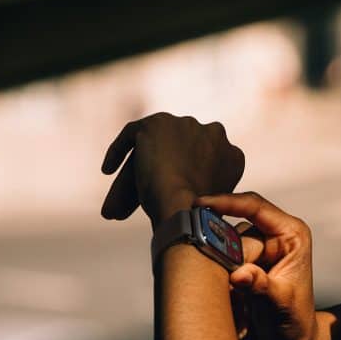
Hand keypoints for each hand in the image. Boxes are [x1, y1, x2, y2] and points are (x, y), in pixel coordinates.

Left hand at [101, 113, 244, 225]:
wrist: (184, 208)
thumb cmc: (196, 217)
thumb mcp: (213, 203)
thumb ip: (206, 189)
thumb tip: (189, 199)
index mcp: (232, 155)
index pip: (206, 160)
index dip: (187, 175)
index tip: (171, 194)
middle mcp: (214, 133)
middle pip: (180, 151)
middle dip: (163, 170)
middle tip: (140, 198)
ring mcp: (187, 125)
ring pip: (156, 146)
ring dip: (139, 168)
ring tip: (119, 198)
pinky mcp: (158, 123)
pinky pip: (132, 134)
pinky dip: (118, 151)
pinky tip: (108, 170)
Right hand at [198, 192, 332, 339]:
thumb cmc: (296, 321)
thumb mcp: (283, 305)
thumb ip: (262, 286)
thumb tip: (239, 273)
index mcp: (290, 234)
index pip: (255, 207)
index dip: (227, 202)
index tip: (200, 205)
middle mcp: (271, 238)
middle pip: (232, 234)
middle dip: (224, 259)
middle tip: (229, 286)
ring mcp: (253, 253)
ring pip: (221, 252)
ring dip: (222, 279)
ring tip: (240, 306)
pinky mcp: (238, 267)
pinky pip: (217, 270)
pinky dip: (221, 291)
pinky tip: (239, 313)